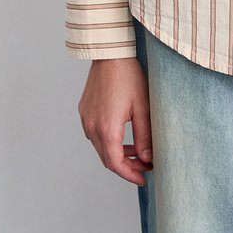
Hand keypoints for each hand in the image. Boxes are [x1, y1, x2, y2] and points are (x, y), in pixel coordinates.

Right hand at [77, 57, 152, 184]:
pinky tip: (122, 135)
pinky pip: (95, 134)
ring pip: (101, 148)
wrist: (110, 53)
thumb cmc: (128, 76)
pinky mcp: (84, 111)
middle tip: (144, 167)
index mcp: (107, 128)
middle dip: (126, 166)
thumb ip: (145, 135)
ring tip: (137, 151)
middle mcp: (92, 126)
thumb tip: (148, 158)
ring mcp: (85, 119)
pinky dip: (109, 141)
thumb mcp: (143, 106)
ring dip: (117, 154)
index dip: (130, 175)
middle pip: (107, 159)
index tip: (144, 178)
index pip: (116, 163)